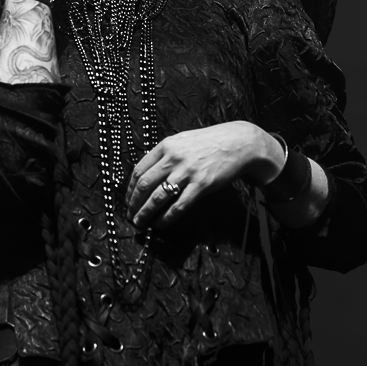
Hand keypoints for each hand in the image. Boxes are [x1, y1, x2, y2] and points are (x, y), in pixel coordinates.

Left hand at [126, 121, 283, 231]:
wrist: (238, 143)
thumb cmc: (210, 142)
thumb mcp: (182, 141)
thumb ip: (165, 155)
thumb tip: (148, 173)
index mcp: (166, 146)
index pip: (139, 170)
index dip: (130, 189)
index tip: (128, 199)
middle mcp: (173, 158)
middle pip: (145, 185)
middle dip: (134, 204)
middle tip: (130, 215)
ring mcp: (187, 172)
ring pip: (158, 198)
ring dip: (145, 213)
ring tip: (140, 223)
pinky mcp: (201, 185)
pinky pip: (178, 206)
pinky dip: (166, 218)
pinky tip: (160, 224)